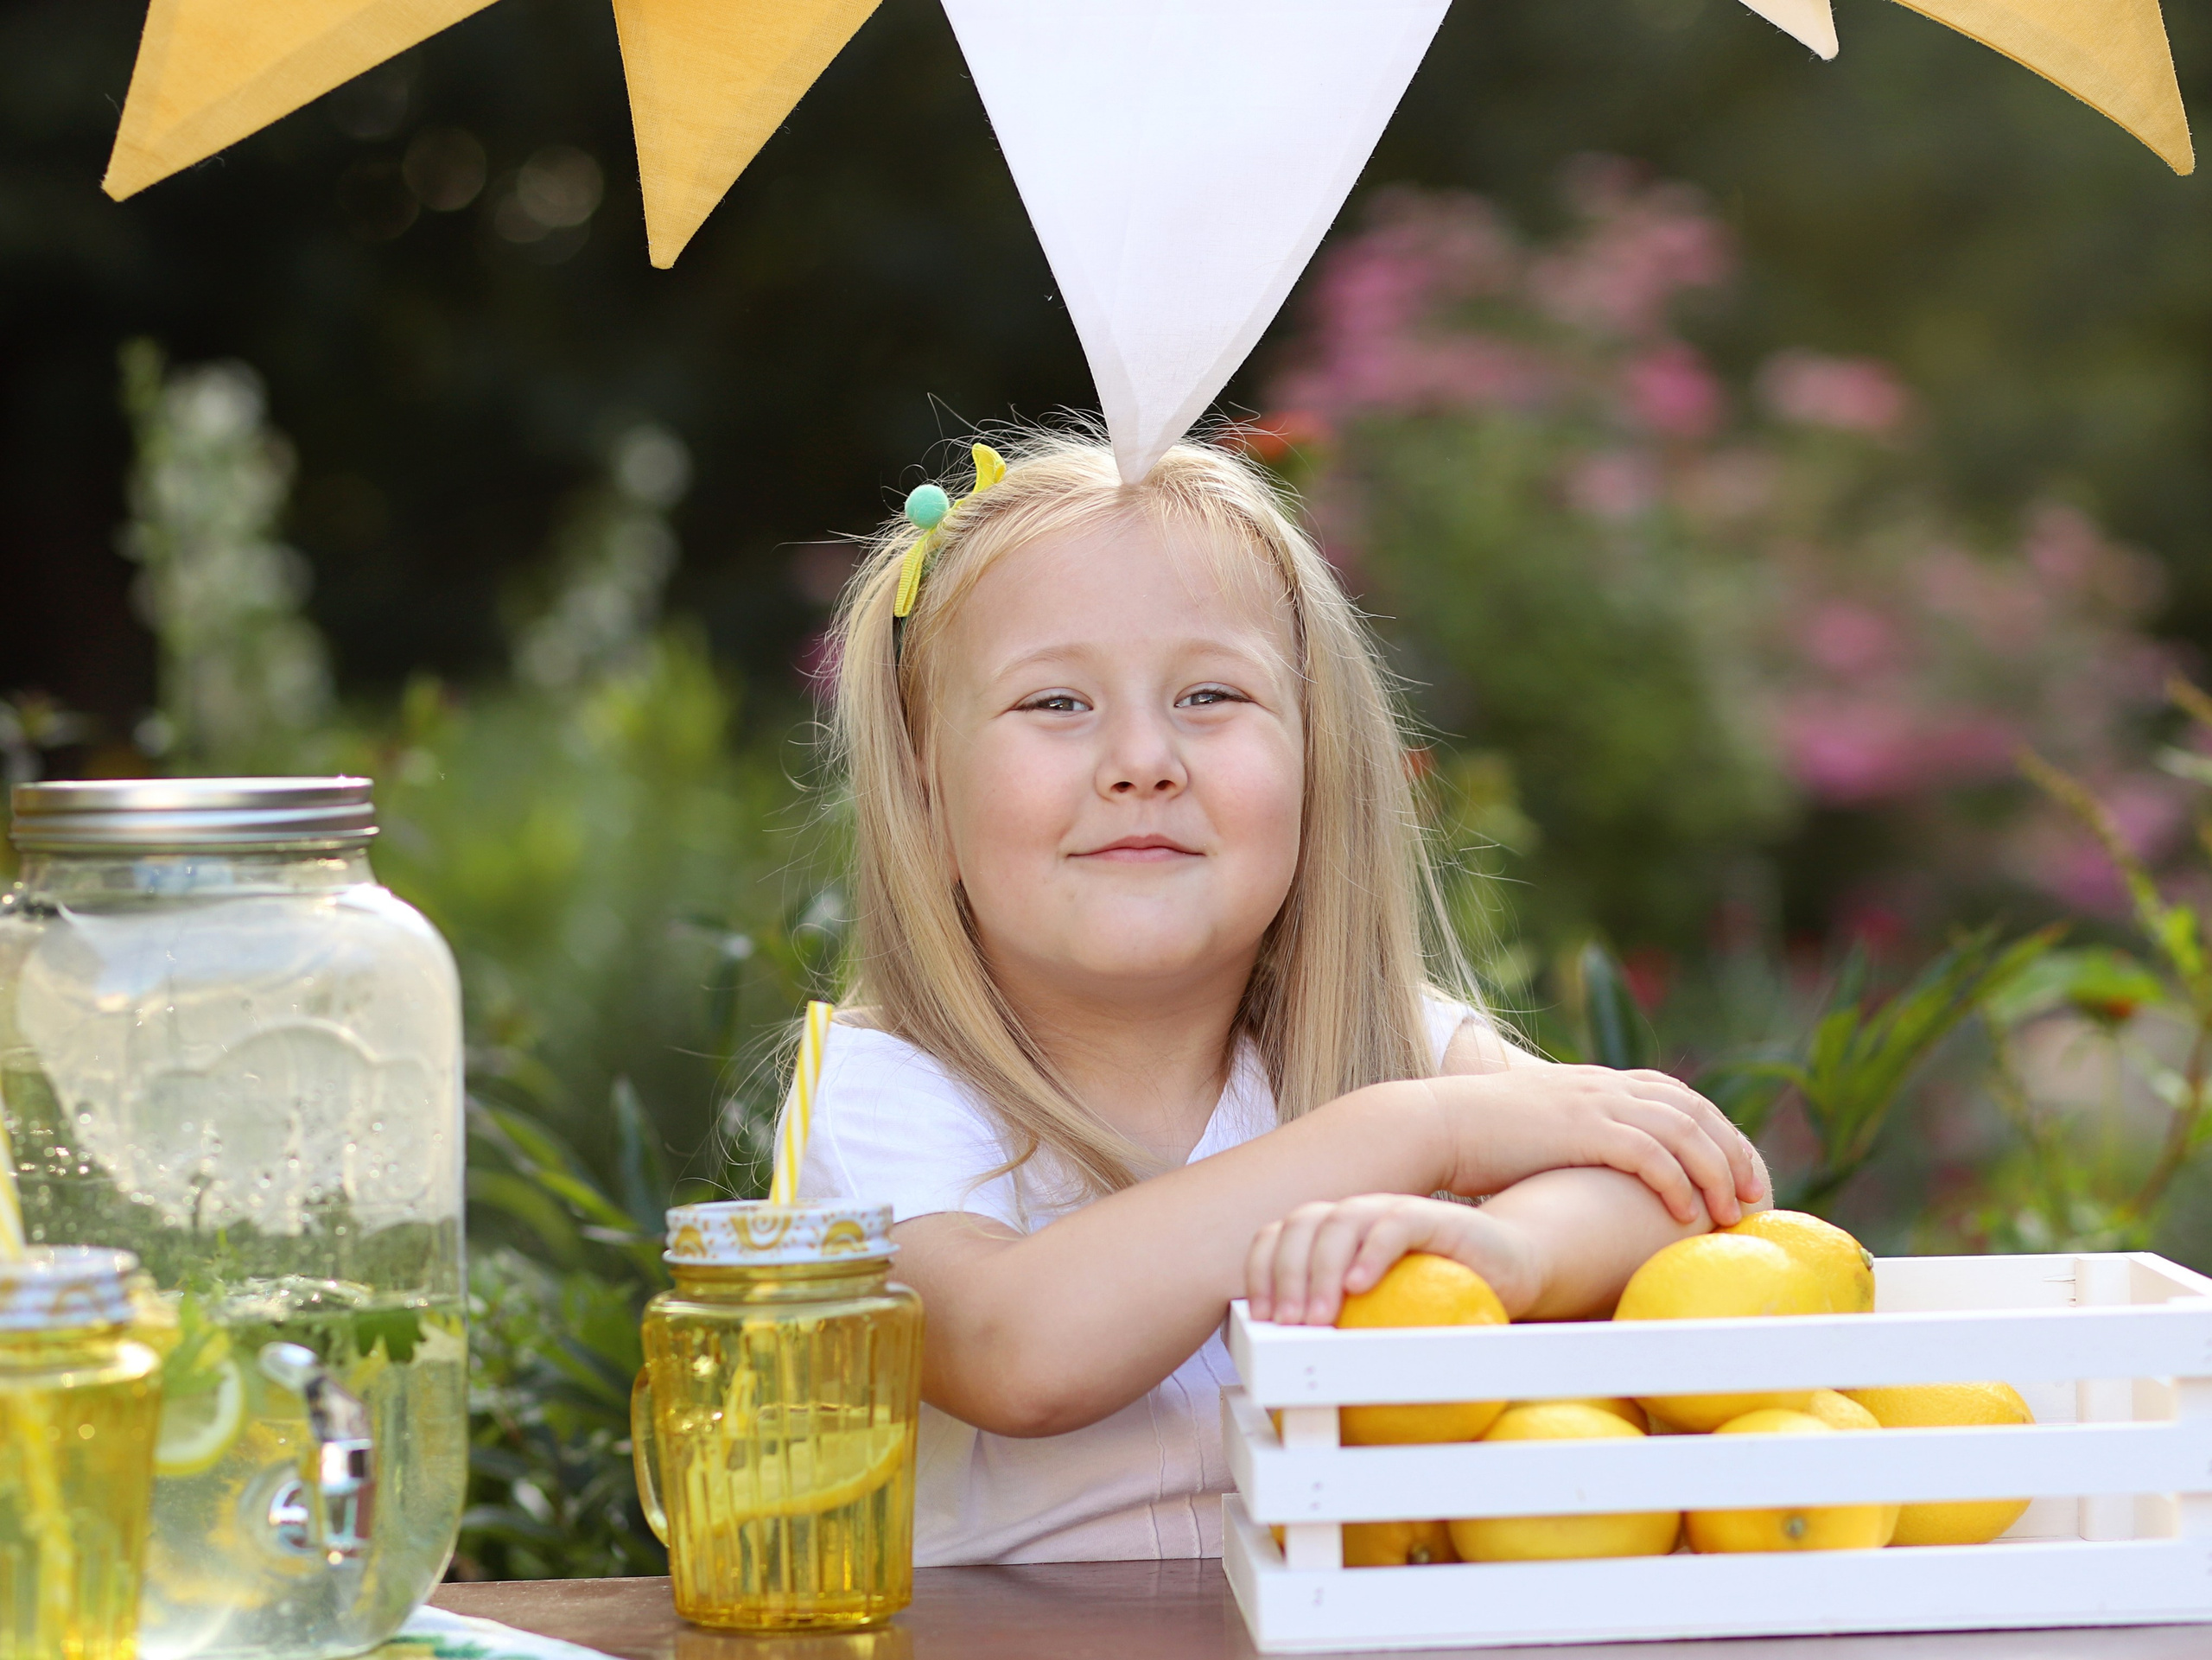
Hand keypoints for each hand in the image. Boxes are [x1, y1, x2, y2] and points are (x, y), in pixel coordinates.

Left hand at [1246, 1194, 1531, 1324]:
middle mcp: (1356, 1214)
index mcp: (1333, 1234)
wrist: (1509, 1266)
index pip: (1277, 1237)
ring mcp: (1391, 1210)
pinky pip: (1395, 1224)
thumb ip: (1345, 1329)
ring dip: (1321, 1269)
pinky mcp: (1432, 1217)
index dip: (1261, 1273)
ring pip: (1340, 1221)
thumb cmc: (1441, 1297)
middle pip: (1300, 1226)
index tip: (1259, 1320)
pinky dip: (1373, 1250)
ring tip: (1319, 1318)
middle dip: (1285, 1276)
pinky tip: (1361, 1285)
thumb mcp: (1383, 1317)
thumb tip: (1293, 1383)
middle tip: (1288, 1327)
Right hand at [1426, 1064, 1766, 1225]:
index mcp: (1597, 1085)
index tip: (1738, 1173)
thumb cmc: (1474, 1141)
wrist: (1431, 1124)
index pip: (1680, 1097)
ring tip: (1731, 1213)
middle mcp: (1604, 1086)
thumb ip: (1570, 1144)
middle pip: (1696, 1109)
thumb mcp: (1537, 1133)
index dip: (1718, 1132)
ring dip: (1716, 1171)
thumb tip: (1587, 1185)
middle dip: (1733, 1151)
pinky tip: (1685, 1213)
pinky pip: (1649, 1153)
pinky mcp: (1581, 1128)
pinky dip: (1676, 1181)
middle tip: (1755, 1196)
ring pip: (1684, 1130)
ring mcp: (1594, 1104)